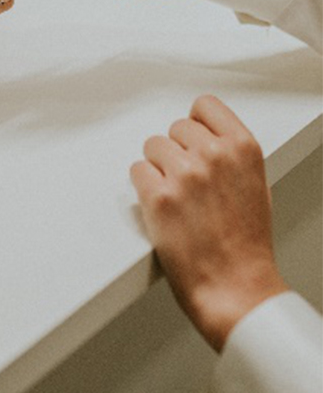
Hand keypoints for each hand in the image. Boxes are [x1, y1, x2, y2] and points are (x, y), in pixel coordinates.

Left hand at [131, 95, 287, 351]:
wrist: (236, 287)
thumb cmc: (246, 245)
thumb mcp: (255, 186)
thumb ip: (230, 156)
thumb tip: (204, 139)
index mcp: (243, 149)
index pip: (204, 105)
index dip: (194, 123)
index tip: (191, 137)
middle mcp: (214, 155)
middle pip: (174, 128)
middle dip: (175, 151)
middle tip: (185, 182)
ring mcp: (185, 174)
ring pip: (152, 146)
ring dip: (157, 168)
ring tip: (175, 196)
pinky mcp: (158, 196)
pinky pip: (136, 170)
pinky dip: (143, 187)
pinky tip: (159, 206)